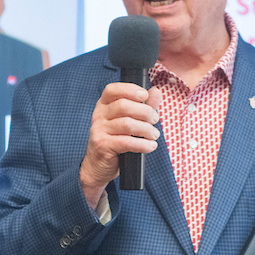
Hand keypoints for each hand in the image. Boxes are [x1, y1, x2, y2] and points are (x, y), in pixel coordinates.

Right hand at [79, 82, 161, 206]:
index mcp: (103, 105)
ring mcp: (99, 130)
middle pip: (124, 106)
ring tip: (154, 135)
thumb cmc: (115, 140)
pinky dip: (143, 144)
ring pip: (127, 124)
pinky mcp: (103, 145)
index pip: (112, 89)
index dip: (129, 89)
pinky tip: (150, 146)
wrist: (98, 165)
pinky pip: (127, 142)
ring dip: (147, 129)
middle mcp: (99, 115)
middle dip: (145, 112)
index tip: (145, 95)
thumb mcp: (128, 120)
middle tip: (154, 119)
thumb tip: (156, 92)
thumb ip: (143, 105)